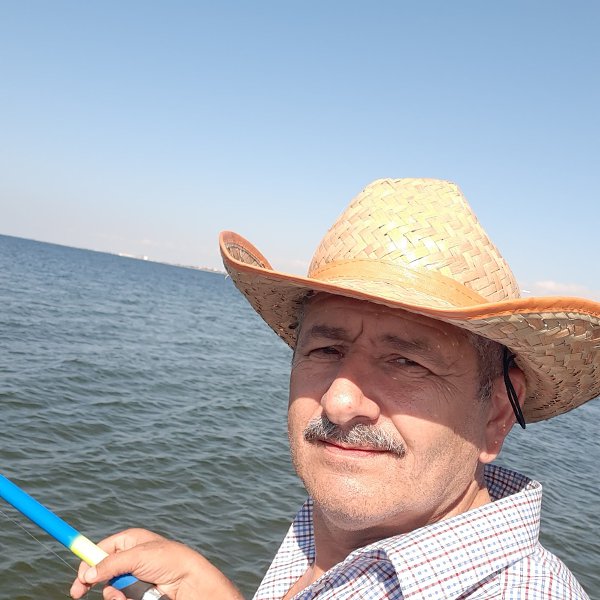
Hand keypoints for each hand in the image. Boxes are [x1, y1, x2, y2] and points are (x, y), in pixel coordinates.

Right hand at [69, 528, 243, 599]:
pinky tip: (132, 597)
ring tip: (125, 592)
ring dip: (113, 592)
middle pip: (100, 570)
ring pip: (110, 587)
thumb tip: (88, 574)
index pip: (101, 548)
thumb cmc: (168, 560)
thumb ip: (111, 564)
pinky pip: (120, 597)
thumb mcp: (137, 557)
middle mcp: (130, 557)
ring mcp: (133, 575)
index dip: (88, 560)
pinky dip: (122, 599)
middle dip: (92, 581)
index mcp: (130, 541)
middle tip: (78, 593)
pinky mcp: (137, 591)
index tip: (78, 574)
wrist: (187, 581)